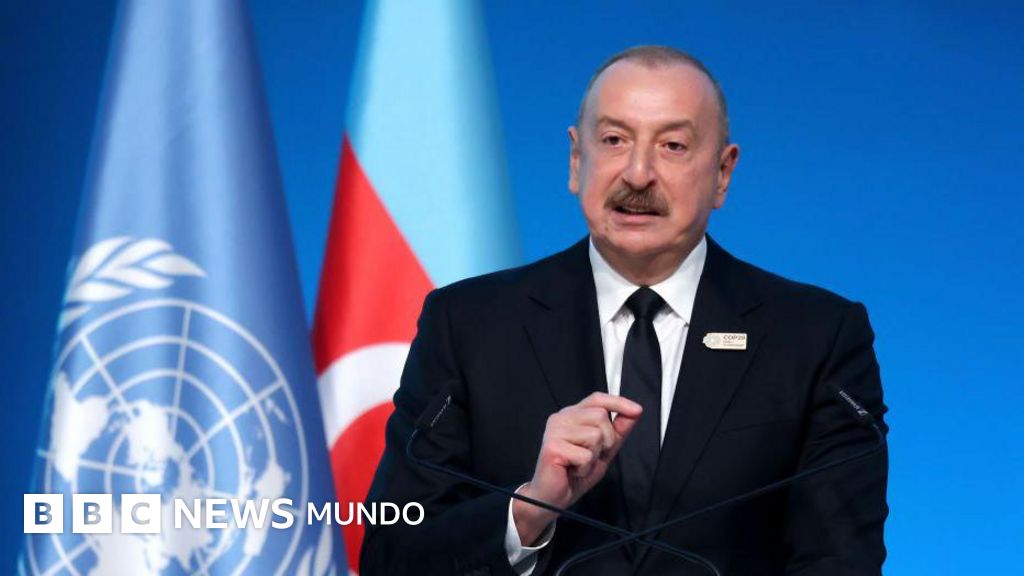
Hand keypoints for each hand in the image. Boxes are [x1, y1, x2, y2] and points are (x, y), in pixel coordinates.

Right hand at [513, 392, 641, 544]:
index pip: (597, 399)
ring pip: (595, 436)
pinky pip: (585, 455)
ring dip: (594, 457)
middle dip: (606, 440)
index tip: (636, 410)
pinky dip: (585, 469)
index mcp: (572, 416)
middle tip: (590, 455)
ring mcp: (555, 431)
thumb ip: (618, 431)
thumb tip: (634, 412)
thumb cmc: (574, 474)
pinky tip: (573, 471)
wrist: (553, 498)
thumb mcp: (603, 450)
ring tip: (579, 464)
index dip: (618, 402)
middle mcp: (561, 418)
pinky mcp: (553, 447)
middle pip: (600, 416)